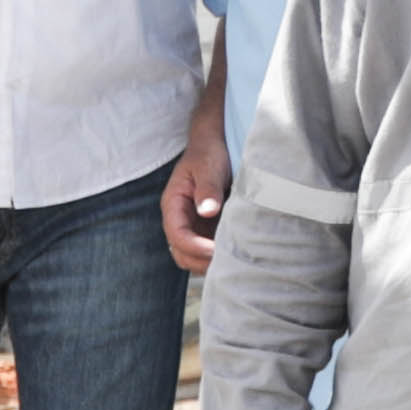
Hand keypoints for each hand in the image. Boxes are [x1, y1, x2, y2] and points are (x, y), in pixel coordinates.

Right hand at [161, 117, 231, 276]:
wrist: (214, 147)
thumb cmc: (208, 154)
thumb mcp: (208, 167)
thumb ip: (207, 189)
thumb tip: (207, 211)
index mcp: (173, 204)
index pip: (176, 234)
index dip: (194, 246)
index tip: (214, 249)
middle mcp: (180, 220)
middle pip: (182, 253)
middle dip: (201, 261)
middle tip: (227, 260)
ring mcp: (193, 227)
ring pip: (194, 257)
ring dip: (210, 262)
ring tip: (233, 259)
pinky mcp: (207, 230)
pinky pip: (209, 250)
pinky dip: (219, 256)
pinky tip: (237, 252)